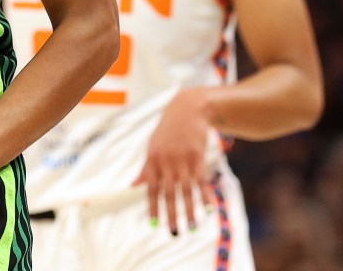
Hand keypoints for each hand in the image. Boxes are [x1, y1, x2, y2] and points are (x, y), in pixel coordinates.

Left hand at [132, 88, 214, 234]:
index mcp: (152, 159)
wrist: (187, 108)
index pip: (151, 188)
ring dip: (190, 210)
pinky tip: (209, 208)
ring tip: (192, 227)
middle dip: (171, 214)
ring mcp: (182, 158)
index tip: (154, 224)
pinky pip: (202, 179)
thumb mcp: (152, 146)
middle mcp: (166, 161)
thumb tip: (133, 186)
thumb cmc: (168, 130)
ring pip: (186, 189)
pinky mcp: (198, 156)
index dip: (152, 206)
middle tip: (174, 233)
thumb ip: (145, 168)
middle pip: (168, 192)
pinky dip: (206, 195)